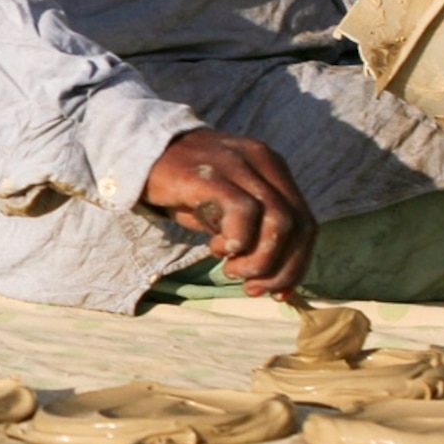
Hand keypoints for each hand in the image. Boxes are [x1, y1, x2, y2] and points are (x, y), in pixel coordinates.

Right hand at [143, 127, 316, 296]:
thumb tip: (271, 277)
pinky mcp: (210, 173)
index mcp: (272, 169)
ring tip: (230, 270)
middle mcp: (263, 162)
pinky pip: (242, 210)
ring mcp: (238, 165)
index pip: (306, 223)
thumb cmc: (184, 186)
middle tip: (252, 288)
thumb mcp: (225, 208)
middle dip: (281, 268)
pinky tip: (217, 248)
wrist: (137, 151)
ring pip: (277, 220)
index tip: (277, 293)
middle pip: (297, 225)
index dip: (297, 264)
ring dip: (260, 260)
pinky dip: (238, 239)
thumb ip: (252, 231)